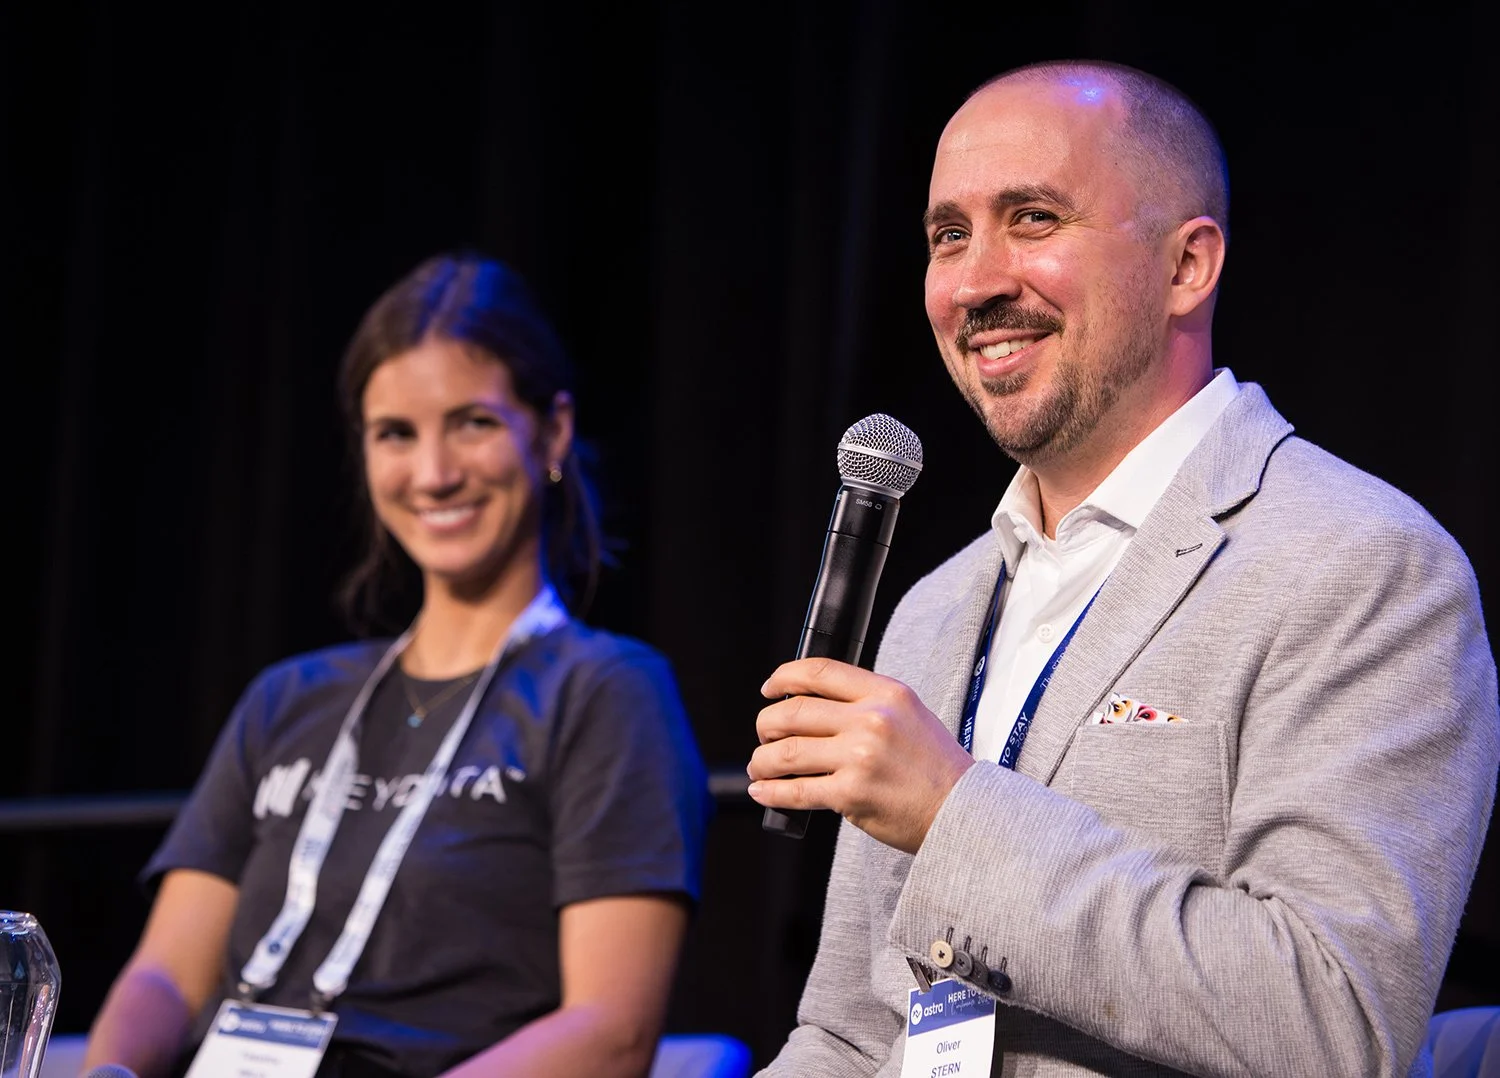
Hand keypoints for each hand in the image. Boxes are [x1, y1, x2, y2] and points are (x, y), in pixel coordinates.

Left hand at [746, 657, 974, 852]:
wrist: (963, 810)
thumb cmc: (934, 767)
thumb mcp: (909, 715)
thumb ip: (867, 703)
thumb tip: (812, 706)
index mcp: (885, 693)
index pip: (819, 672)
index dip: (783, 678)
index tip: (770, 689)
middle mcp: (871, 720)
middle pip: (793, 712)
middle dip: (766, 725)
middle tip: (764, 736)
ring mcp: (860, 757)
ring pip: (786, 751)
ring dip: (763, 760)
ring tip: (761, 766)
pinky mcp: (851, 794)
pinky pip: (796, 790)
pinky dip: (772, 791)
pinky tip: (764, 791)